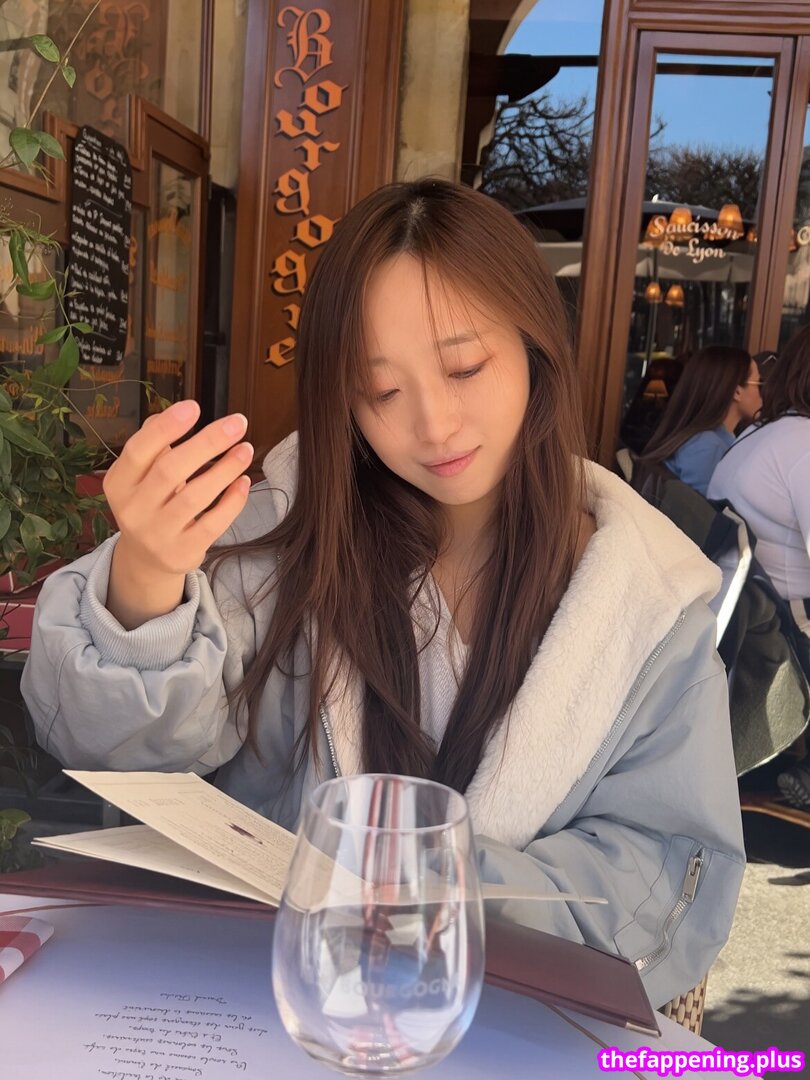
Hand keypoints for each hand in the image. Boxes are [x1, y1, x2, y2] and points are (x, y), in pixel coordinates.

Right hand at [104, 400, 252, 626]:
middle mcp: (133, 509)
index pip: (138, 450)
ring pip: (194, 497)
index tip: (194, 406)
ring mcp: (156, 534)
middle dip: (207, 442)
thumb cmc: (151, 503)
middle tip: (238, 423)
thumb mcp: (141, 476)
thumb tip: (174, 413)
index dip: (166, 427)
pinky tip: (244, 481)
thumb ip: (154, 445)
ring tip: (246, 449)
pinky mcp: (181, 552)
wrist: (146, 559)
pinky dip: (232, 501)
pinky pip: (212, 523)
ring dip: (225, 469)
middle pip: (170, 470)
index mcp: (119, 483)